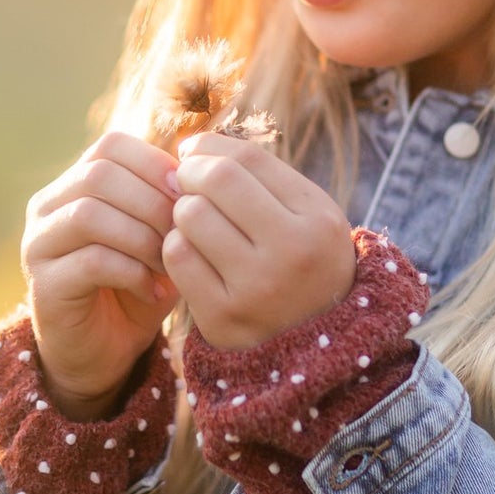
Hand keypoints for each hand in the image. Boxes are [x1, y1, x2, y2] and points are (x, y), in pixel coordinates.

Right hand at [21, 130, 180, 417]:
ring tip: (169, 263)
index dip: (153, 163)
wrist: (104, 351)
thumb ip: (166, 201)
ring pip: (89, 214)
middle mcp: (47, 207)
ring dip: (141, 237)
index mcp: (74, 184)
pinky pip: (91, 261)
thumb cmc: (136, 284)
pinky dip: (132, 272)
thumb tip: (193, 171)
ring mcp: (38, 244)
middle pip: (98, 175)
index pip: (110, 146)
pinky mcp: (43, 285)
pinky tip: (152, 290)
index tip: (189, 193)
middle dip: (151, 201)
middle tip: (183, 232)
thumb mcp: (156, 235)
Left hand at [162, 130, 356, 351]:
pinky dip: (177, 248)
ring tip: (196, 224)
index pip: (247, 159)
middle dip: (190, 175)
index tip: (193, 153)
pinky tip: (193, 254)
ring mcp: (256, 289)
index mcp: (317, 219)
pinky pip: (177, 257)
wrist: (316, 347)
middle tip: (187, 184)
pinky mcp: (222, 317)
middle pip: (215, 180)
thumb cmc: (303, 263)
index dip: (209, 147)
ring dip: (183, 213)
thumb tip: (193, 146)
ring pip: (189, 216)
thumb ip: (261, 176)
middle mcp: (291, 253)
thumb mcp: (308, 215)